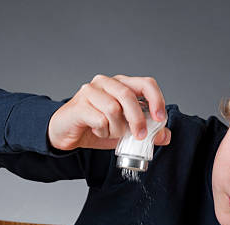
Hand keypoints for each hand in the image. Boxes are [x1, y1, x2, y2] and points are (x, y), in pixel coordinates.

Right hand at [47, 74, 170, 150]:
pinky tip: (97, 131)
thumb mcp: (124, 131)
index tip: (160, 118)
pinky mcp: (79, 105)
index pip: (145, 83)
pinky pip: (100, 119)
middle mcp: (105, 83)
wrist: (64, 133)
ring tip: (110, 133)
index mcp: (120, 84)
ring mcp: (90, 91)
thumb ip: (144, 132)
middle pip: (128, 95)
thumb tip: (165, 136)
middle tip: (140, 136)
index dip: (156, 100)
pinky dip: (103, 131)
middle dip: (137, 119)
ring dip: (116, 128)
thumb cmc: (94, 127)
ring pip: (114, 109)